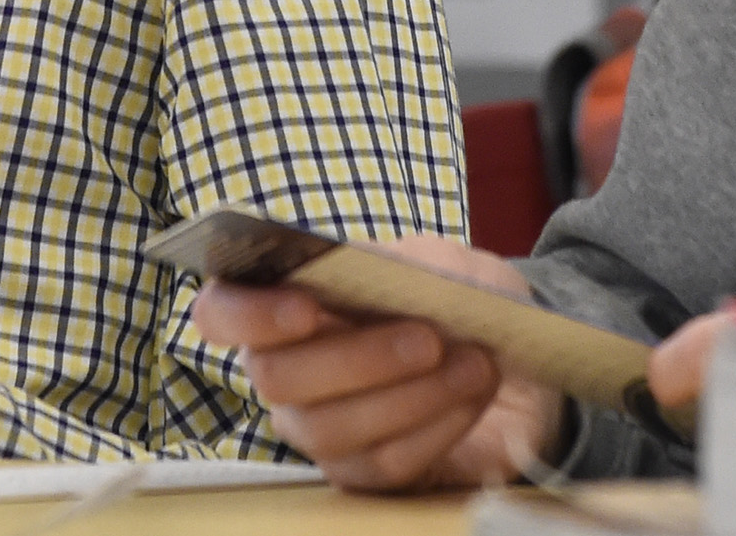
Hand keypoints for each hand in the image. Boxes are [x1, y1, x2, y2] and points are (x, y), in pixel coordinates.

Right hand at [188, 234, 562, 493]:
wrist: (513, 352)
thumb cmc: (456, 299)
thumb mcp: (440, 260)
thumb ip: (404, 263)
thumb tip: (378, 275)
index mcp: (281, 304)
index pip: (222, 312)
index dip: (249, 314)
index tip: (305, 306)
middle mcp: (286, 371)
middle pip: (279, 377)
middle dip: (359, 356)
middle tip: (429, 337)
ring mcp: (320, 429)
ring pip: (332, 427)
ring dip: (412, 393)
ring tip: (474, 363)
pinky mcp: (364, 474)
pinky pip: (384, 464)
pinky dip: (438, 426)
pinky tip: (473, 394)